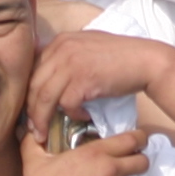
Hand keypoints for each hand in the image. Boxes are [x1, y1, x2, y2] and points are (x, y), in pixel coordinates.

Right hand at [18, 127, 145, 175]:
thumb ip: (33, 142)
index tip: (138, 140)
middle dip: (139, 160)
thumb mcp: (34, 163)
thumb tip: (28, 129)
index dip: (139, 138)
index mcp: (96, 154)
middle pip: (142, 161)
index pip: (132, 139)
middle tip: (128, 163)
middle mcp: (112, 172)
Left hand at [26, 26, 174, 124]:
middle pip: (34, 86)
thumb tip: (46, 78)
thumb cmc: (119, 57)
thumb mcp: (87, 46)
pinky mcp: (83, 79)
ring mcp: (71, 63)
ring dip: (43, 120)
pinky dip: (73, 114)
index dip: (29, 94)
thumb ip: (66, 56)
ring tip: (45, 133)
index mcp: (60, 41)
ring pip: (44, 97)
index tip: (30, 111)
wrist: (145, 60)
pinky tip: (83, 116)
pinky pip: (67, 104)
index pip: (33, 71)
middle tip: (33, 128)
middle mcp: (61, 49)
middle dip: (31, 111)